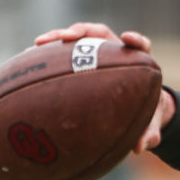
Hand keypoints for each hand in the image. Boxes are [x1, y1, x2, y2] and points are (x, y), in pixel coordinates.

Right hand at [34, 22, 175, 151]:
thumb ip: (148, 135)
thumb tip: (140, 148)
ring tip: (38, 44)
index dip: (135, 40)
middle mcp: (116, 52)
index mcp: (137, 63)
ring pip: (78, 38)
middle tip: (67, 37)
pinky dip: (50, 52)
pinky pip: (64, 51)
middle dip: (82, 32)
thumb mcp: (148, 126)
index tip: (127, 38)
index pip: (140, 45)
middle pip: (100, 34)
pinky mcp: (81, 58)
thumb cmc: (144, 115)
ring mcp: (97, 53)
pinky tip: (30, 58)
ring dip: (58, 36)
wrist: (135, 111)